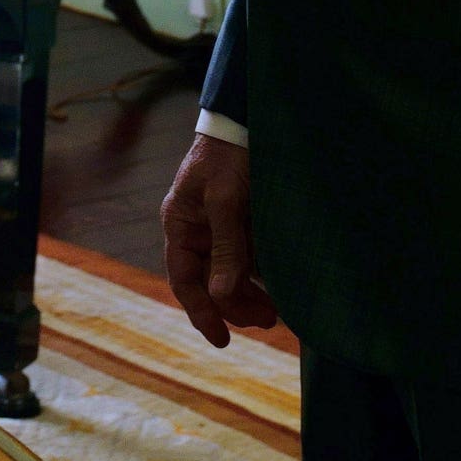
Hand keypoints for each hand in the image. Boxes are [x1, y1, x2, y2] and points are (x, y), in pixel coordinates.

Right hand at [160, 132, 276, 345]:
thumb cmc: (228, 156)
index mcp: (180, 224)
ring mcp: (220, 226)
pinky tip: (280, 287)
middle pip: (210, 281)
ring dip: (250, 294)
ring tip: (277, 312)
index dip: (201, 312)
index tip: (221, 341)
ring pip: (230, 273)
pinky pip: (248, 257)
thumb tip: (220, 297)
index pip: (184, 279)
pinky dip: (261, 275)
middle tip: (267, 321)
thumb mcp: (226, 201)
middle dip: (235, 305)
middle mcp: (197, 229)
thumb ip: (226, 249)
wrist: (248, 119)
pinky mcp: (243, 221)